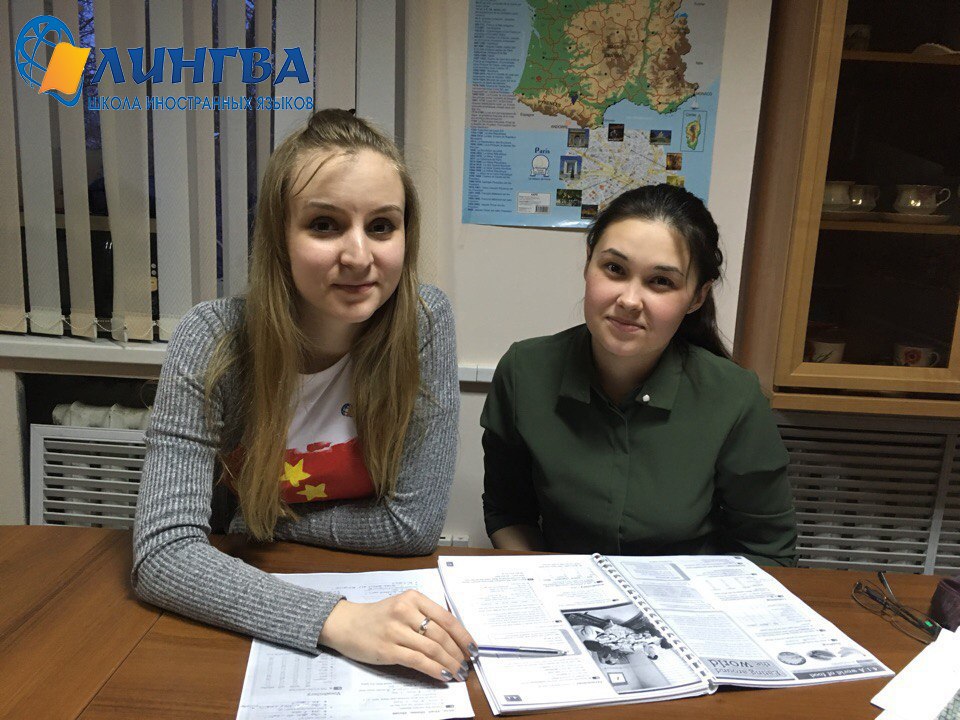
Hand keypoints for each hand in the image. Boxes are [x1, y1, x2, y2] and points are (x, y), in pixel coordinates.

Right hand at [318, 590, 477, 681]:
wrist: (346, 623)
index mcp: (413, 598)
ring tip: (458, 673)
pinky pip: (418, 660)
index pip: (446, 618)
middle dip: (458, 653)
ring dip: (449, 663)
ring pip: (432, 649)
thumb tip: (454, 637)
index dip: (463, 636)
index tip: (473, 649)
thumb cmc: (378, 616)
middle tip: (467, 665)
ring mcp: (396, 630)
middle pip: (441, 635)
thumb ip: (425, 616)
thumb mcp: (403, 606)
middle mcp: (405, 611)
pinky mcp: (388, 649)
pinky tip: (443, 675)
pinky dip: (434, 669)